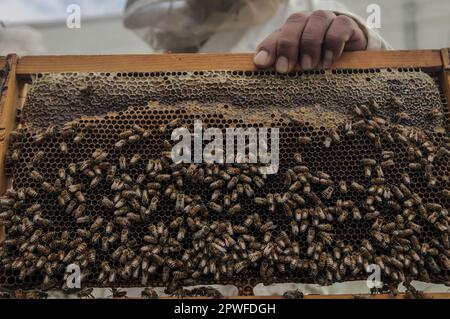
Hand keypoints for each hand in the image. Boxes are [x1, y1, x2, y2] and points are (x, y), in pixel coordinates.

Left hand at [253, 10, 367, 72]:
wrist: (348, 54)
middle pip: (295, 22)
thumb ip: (279, 61)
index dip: (268, 48)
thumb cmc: (315, 61)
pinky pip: (340, 26)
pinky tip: (328, 61)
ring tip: (309, 66)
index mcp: (290, 30)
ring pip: (317, 21)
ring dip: (310, 44)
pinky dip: (333, 43)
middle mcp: (307, 21)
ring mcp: (327, 20)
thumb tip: (259, 63)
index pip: (276, 35)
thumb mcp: (297, 64)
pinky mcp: (346, 25)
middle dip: (288, 46)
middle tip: (285, 69)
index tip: (262, 64)